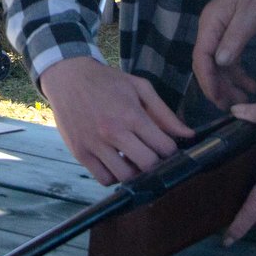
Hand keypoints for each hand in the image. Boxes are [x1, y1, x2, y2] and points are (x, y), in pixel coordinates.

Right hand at [40, 56, 193, 183]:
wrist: (68, 77)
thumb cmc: (107, 81)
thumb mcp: (140, 88)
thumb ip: (164, 113)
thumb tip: (188, 134)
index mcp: (131, 115)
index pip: (164, 148)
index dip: (171, 151)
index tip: (167, 148)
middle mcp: (113, 132)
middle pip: (147, 165)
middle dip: (155, 164)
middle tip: (152, 155)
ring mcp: (94, 145)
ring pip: (125, 177)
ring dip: (134, 172)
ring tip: (133, 159)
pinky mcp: (80, 153)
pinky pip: (103, 179)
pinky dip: (113, 176)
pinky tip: (116, 162)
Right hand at [194, 0, 255, 109]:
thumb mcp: (249, 16)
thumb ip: (234, 40)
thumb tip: (220, 63)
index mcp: (210, 24)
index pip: (201, 57)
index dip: (207, 80)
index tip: (217, 99)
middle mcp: (211, 30)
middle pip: (207, 64)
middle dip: (217, 86)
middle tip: (231, 107)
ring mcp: (220, 33)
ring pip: (219, 65)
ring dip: (230, 83)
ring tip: (245, 99)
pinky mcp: (231, 35)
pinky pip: (230, 59)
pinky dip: (238, 73)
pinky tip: (250, 85)